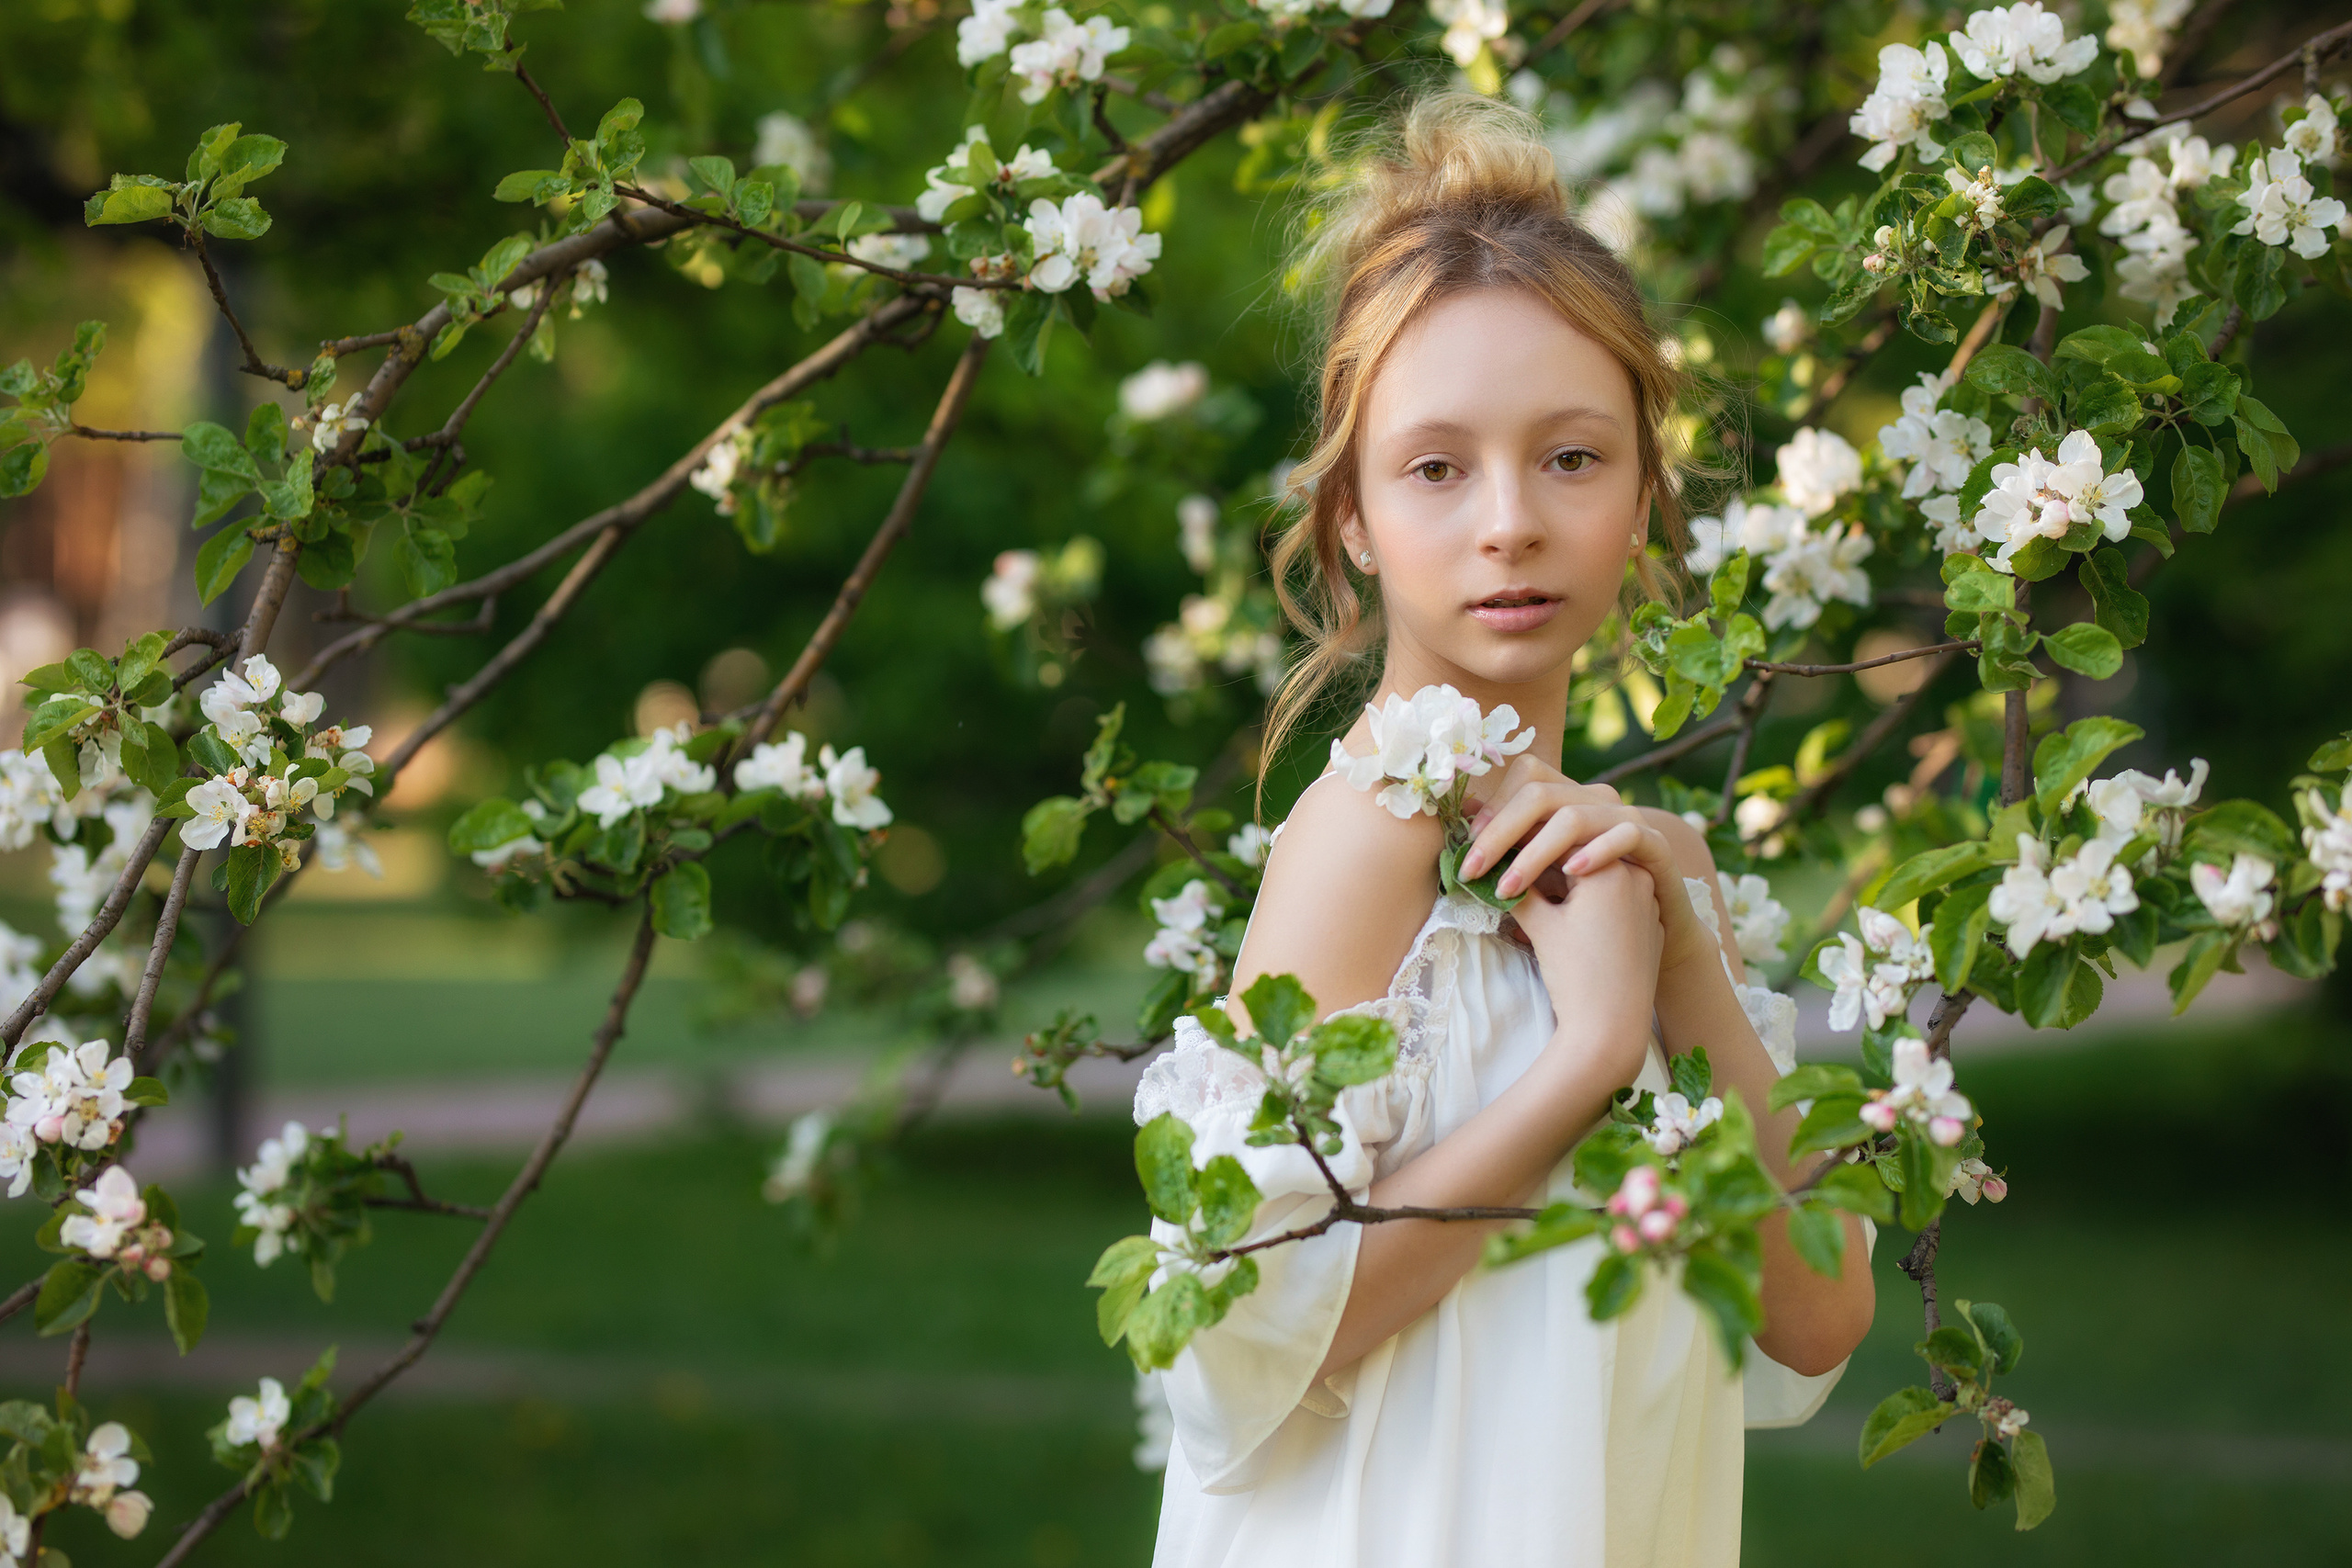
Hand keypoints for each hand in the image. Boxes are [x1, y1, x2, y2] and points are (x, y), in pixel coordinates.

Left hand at [1458, 756, 1716, 977]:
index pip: (1527, 780)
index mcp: (1568, 807)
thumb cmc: (1585, 926)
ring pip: (1576, 815)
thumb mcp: (1538, 893)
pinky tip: (1572, 872)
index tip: (1466, 846)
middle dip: (1500, 831)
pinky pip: (1629, 834)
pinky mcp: (1658, 849)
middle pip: (1542, 794)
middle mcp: (1597, 806)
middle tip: (1471, 868)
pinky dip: (1597, 850)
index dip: (1493, 808)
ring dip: (1535, 852)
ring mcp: (1629, 824)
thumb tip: (1461, 842)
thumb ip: (1508, 863)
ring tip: (1509, 887)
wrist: (1648, 956)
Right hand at [1510, 860, 1661, 1088]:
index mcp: (1611, 867)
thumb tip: (1494, 869)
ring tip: (1534, 891)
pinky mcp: (1650, 925)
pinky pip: (1616, 902)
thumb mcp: (1541, 925)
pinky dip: (1590, 902)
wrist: (1611, 1029)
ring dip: (1567, 880)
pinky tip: (1566, 915)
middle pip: (1582, 855)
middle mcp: (1638, 877)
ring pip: (1599, 878)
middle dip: (1545, 860)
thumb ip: (1518, 890)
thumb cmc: (1575, 976)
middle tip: (1512, 868)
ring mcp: (1648, 902)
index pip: (1560, 840)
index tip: (1499, 847)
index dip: (1524, 843)